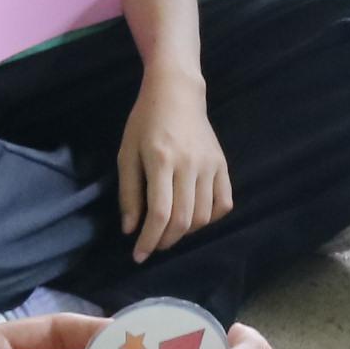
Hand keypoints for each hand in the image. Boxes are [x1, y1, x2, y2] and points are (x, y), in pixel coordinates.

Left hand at [118, 73, 233, 261]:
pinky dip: (210, 219)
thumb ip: (129, 192)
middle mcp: (189, 164)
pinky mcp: (223, 165)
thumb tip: (131, 229)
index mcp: (161, 160)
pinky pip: (223, 203)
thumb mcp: (127, 153)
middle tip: (153, 245)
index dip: (149, 240)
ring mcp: (210, 165)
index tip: (138, 256)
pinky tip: (194, 217)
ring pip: (204, 216)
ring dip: (186, 232)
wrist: (177, 92)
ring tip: (170, 230)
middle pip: (183, 219)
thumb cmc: (145, 121)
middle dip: (165, 240)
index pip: (159, 212)